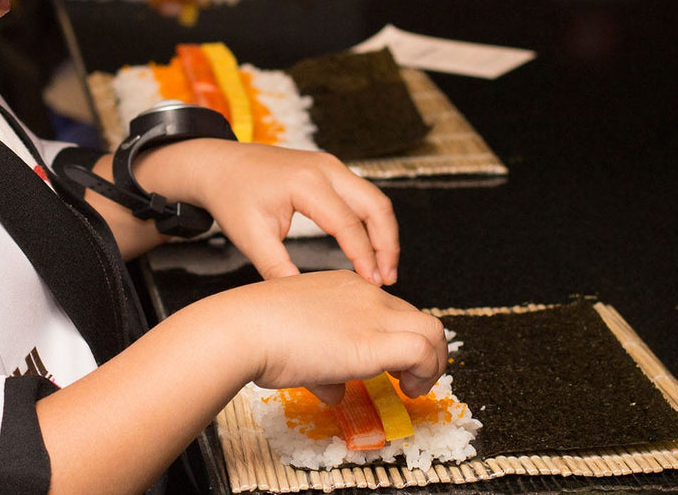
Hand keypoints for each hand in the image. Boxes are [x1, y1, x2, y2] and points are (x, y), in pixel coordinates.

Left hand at [136, 139, 398, 285]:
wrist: (219, 164)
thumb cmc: (231, 196)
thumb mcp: (250, 237)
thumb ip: (278, 269)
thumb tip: (305, 300)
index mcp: (306, 182)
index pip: (348, 223)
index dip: (364, 257)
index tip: (372, 284)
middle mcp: (325, 168)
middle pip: (376, 205)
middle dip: (387, 244)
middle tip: (386, 279)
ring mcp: (330, 165)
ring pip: (374, 199)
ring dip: (384, 233)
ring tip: (382, 270)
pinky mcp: (330, 170)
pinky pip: (362, 195)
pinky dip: (371, 222)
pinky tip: (368, 250)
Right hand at [214, 270, 448, 402]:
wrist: (243, 327)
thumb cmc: (255, 333)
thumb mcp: (294, 344)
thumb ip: (321, 366)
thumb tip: (334, 390)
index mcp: (346, 286)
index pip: (392, 310)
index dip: (398, 340)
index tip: (392, 365)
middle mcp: (366, 295)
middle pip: (419, 317)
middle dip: (423, 351)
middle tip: (408, 379)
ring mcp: (374, 316)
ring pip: (433, 331)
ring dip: (432, 364)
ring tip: (414, 387)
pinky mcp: (377, 341)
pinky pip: (424, 351)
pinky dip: (427, 372)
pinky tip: (407, 390)